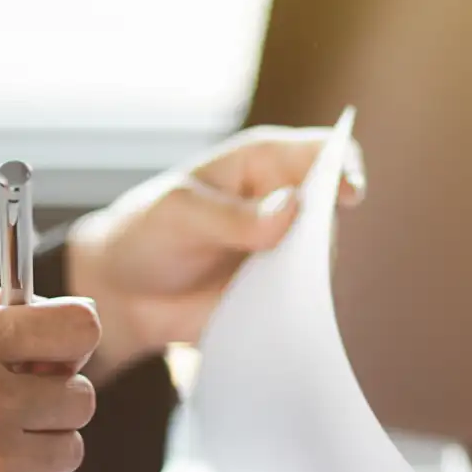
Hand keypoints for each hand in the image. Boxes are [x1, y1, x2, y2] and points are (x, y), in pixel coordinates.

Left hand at [65, 124, 363, 382]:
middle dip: (321, 239)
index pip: (324, 151)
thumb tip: (292, 208)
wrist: (124, 294)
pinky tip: (267, 320)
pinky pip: (303, 302)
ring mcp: (285, 250)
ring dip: (304, 281)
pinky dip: (294, 311)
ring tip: (261, 293)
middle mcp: (285, 202)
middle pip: (331, 214)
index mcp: (265, 162)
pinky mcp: (279, 293)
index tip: (347, 194)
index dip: (345, 166)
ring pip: (322, 264)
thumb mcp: (178, 215)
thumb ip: (232, 215)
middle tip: (289, 262)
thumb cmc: (146, 234)